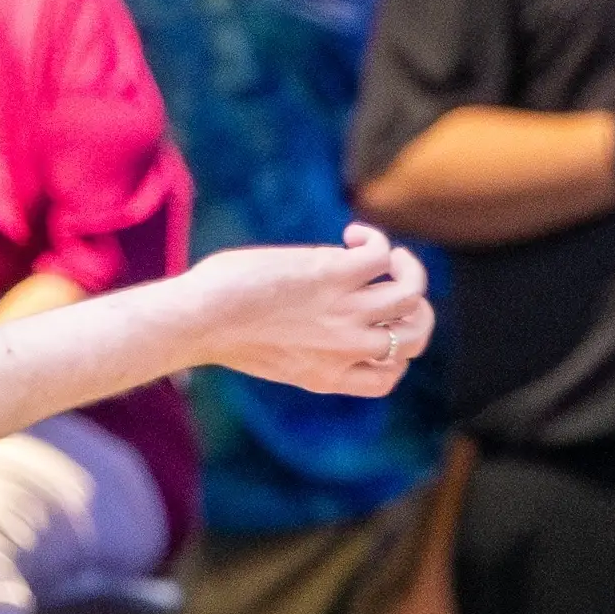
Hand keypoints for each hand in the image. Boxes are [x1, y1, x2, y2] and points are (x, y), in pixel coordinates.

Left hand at [180, 225, 434, 395]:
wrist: (197, 319)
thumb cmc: (215, 331)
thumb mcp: (273, 354)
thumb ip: (305, 345)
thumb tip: (315, 310)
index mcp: (327, 376)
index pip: (387, 378)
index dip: (396, 355)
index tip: (377, 329)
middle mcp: (344, 349)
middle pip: (414, 338)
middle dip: (417, 311)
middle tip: (396, 287)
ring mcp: (344, 312)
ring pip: (411, 295)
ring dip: (408, 269)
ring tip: (386, 256)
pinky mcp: (335, 275)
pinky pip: (381, 254)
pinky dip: (375, 240)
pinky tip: (351, 234)